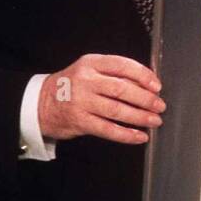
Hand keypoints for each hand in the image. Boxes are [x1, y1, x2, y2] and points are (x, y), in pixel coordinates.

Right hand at [38, 54, 164, 143]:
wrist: (41, 103)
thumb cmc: (72, 86)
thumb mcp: (89, 70)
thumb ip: (114, 74)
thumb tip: (147, 85)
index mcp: (91, 63)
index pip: (122, 65)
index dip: (143, 76)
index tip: (156, 86)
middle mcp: (86, 80)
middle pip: (122, 89)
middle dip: (145, 99)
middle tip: (159, 106)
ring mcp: (82, 102)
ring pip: (117, 110)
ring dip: (140, 117)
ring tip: (154, 121)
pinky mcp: (80, 121)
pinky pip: (108, 129)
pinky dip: (127, 134)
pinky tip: (139, 136)